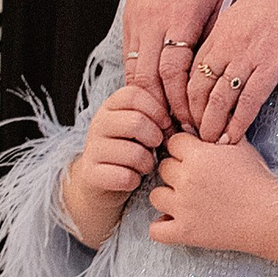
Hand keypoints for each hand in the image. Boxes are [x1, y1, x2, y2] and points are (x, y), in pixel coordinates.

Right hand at [63, 79, 172, 249]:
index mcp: (111, 106)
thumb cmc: (130, 148)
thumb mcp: (141, 126)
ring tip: (145, 164)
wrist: (100, 182)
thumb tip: (186, 112)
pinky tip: (132, 178)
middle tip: (156, 146)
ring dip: (147, 163)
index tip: (165, 124)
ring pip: (133, 153)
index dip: (156, 109)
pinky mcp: (91, 174)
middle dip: (155, 137)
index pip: (134, 94)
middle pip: (136, 122)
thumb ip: (157, 114)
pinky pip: (124, 177)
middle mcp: (98, 123)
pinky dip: (134, 180)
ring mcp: (92, 149)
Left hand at [149, 123, 277, 253]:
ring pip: (156, 195)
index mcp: (198, 155)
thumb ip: (219, 131)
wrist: (270, 214)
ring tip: (185, 200)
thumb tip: (206, 121)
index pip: (173, 142)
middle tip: (194, 178)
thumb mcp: (241, 146)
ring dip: (168, 197)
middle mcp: (185, 179)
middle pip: (164, 167)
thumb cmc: (259, 179)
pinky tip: (175, 221)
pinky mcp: (185, 232)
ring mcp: (182, 207)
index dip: (183, 148)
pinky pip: (156, 230)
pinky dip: (162, 226)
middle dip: (177, 171)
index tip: (193, 155)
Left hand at [183, 0, 277, 140]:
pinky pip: (249, 100)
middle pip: (198, 87)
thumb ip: (234, 30)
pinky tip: (234, 137)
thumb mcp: (248, 6)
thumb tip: (228, 48)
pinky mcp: (273, 65)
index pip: (192, 69)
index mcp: (222, 29)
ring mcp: (250, 55)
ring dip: (213, 124)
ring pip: (219, 98)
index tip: (188, 113)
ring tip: (211, 143)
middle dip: (193, 115)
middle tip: (195, 135)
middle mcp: (229, 43)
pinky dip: (239, 122)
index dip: (186, 95)